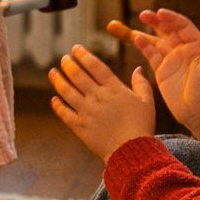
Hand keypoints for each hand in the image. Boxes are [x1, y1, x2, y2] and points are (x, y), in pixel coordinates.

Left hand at [48, 44, 155, 160]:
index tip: (76, 49)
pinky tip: (54, 98)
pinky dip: (57, 105)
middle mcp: (98, 97)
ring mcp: (87, 112)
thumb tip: (138, 69)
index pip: (95, 66)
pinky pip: (64, 113)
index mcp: (114, 89)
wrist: (131, 150)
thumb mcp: (147, 102)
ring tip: (52, 72)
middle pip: (78, 76)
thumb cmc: (141, 125)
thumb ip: (141, 83)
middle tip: (64, 59)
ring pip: (67, 92)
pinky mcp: (79, 126)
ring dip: (58, 80)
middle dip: (69, 64)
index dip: (84, 55)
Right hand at [110, 8, 199, 141]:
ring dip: (148, 32)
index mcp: (197, 46)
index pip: (183, 26)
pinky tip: (137, 39)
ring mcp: (172, 60)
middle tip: (144, 14)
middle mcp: (184, 50)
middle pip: (168, 30)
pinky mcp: (162, 71)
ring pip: (157, 41)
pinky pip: (151, 55)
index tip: (159, 13)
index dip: (171, 18)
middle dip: (157, 21)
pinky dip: (144, 47)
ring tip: (137, 24)